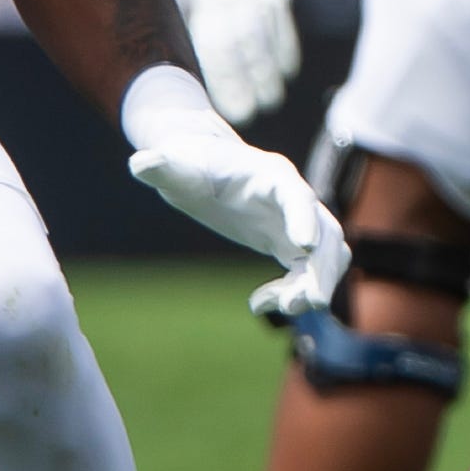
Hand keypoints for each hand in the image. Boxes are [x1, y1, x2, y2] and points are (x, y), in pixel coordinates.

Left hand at [122, 66, 350, 316]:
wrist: (202, 166)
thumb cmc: (190, 162)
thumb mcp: (175, 164)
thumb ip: (161, 165)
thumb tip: (141, 164)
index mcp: (271, 174)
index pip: (296, 194)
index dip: (303, 218)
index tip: (305, 247)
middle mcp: (294, 197)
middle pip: (327, 233)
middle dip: (322, 269)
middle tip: (305, 304)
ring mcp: (297, 222)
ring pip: (328, 256)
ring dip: (316, 285)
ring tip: (283, 308)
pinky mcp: (289, 243)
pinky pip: (308, 272)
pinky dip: (294, 292)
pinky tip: (259, 303)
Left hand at [186, 0, 339, 123]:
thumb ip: (219, 9)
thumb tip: (215, 55)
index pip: (204, 37)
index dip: (213, 74)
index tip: (219, 106)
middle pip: (225, 40)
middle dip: (235, 80)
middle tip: (244, 114)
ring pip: (252, 32)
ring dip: (261, 70)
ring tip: (269, 100)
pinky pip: (277, 14)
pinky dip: (283, 44)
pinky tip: (286, 70)